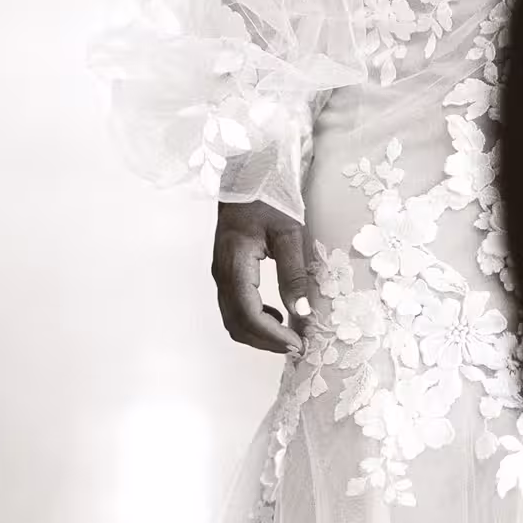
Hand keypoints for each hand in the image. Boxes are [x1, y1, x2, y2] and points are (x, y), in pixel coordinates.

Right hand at [212, 199, 311, 354]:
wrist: (246, 176)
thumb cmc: (269, 197)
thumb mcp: (289, 232)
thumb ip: (294, 273)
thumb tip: (301, 312)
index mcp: (235, 264)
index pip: (248, 314)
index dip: (270, 336)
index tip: (296, 344)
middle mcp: (222, 274)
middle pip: (236, 323)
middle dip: (265, 341)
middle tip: (296, 345)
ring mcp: (220, 274)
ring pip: (232, 318)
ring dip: (258, 333)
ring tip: (289, 335)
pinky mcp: (225, 272)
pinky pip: (234, 306)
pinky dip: (254, 319)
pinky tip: (276, 313)